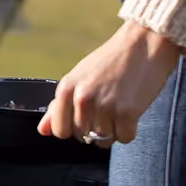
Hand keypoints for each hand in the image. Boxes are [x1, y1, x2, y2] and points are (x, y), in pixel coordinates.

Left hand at [38, 21, 180, 144]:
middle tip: (106, 110)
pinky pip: (124, 138)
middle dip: (93, 130)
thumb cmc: (110, 62)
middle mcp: (82, 99)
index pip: (60, 130)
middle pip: (82, 137)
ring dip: (113, 130)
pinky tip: (130, 113)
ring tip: (118, 108)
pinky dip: (129, 130)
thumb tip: (43, 130)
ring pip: (104, 140)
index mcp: (66, 89)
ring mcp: (105, 106)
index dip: (72, 129)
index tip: (83, 119)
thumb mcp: (78, 78)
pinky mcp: (127, 112)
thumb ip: (59, 105)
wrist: (142, 45)